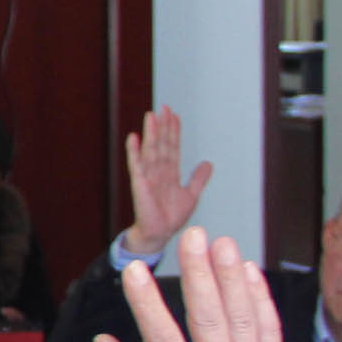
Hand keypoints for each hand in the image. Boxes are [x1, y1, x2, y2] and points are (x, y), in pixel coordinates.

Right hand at [84, 228, 309, 341]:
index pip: (164, 339)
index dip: (148, 303)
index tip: (137, 271)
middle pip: (211, 318)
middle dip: (200, 273)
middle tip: (192, 236)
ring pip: (245, 317)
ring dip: (233, 277)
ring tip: (221, 243)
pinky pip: (269, 329)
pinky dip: (261, 298)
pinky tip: (249, 271)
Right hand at [120, 107, 212, 259]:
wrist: (160, 234)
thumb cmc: (171, 218)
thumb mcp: (191, 195)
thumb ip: (198, 179)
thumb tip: (208, 163)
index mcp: (170, 172)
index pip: (172, 146)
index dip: (174, 131)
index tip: (174, 115)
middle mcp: (158, 171)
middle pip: (161, 144)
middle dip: (163, 126)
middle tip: (164, 107)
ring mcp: (148, 176)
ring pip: (150, 150)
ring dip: (150, 133)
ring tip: (151, 116)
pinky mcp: (140, 184)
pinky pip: (136, 165)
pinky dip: (134, 151)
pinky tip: (133, 138)